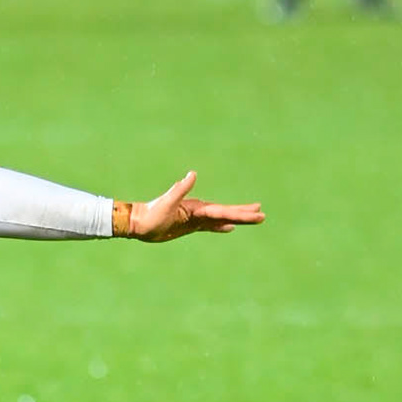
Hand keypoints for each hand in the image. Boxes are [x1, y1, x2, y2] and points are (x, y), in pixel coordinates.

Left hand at [119, 171, 265, 244]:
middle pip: (226, 213)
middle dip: (244, 214)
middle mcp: (199, 211)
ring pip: (221, 219)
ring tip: (253, 218)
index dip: (240, 213)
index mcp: (198, 207)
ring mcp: (195, 218)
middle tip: (263, 215)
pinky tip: (228, 228)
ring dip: (237, 219)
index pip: (223, 211)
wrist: (138, 223)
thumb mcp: (166, 202)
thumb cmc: (151, 214)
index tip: (256, 212)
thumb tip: (192, 173)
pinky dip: (220, 226)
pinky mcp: (190, 226)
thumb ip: (180, 189)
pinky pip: (210, 226)